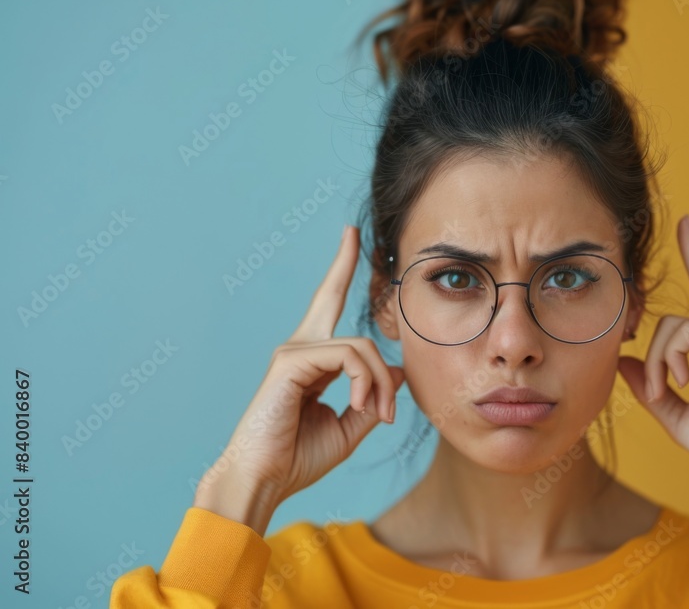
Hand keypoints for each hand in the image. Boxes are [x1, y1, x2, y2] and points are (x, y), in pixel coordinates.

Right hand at [194, 224, 405, 531]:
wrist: (264, 482)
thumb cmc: (298, 459)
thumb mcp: (349, 427)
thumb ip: (372, 396)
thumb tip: (398, 369)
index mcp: (311, 362)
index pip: (328, 310)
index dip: (339, 274)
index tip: (351, 241)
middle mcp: (300, 349)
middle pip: (329, 297)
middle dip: (343, 262)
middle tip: (352, 233)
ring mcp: (293, 352)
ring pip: (360, 346)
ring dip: (381, 381)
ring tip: (381, 413)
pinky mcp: (290, 362)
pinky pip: (348, 357)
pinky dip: (365, 381)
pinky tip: (362, 406)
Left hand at [617, 215, 688, 512]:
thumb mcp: (674, 412)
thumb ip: (649, 385)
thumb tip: (622, 362)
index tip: (688, 226)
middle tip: (681, 232)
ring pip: (673, 325)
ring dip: (658, 360)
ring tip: (665, 390)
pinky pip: (685, 334)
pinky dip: (671, 360)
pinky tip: (680, 383)